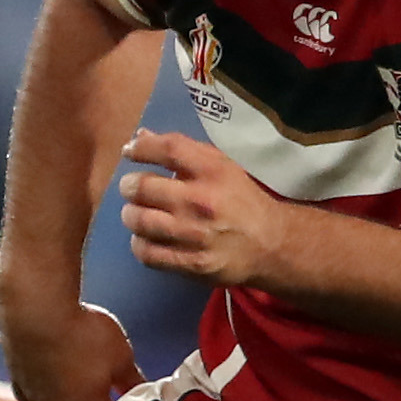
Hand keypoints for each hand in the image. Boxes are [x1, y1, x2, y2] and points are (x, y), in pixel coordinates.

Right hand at [1, 294, 144, 400]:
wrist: (37, 311)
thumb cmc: (81, 335)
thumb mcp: (121, 358)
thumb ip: (132, 381)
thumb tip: (144, 392)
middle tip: (109, 394)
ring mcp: (33, 400)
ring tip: (81, 386)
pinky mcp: (17, 381)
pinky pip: (33, 397)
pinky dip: (45, 392)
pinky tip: (53, 381)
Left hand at [117, 130, 287, 286]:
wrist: (271, 243)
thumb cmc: (241, 199)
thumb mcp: (221, 167)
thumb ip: (183, 150)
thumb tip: (140, 136)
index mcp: (213, 171)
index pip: (168, 149)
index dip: (140, 148)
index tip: (129, 152)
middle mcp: (201, 201)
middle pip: (142, 187)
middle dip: (129, 186)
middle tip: (132, 188)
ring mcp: (195, 234)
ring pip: (138, 221)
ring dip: (131, 215)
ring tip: (138, 213)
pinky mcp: (191, 263)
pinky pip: (146, 253)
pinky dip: (138, 244)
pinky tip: (146, 238)